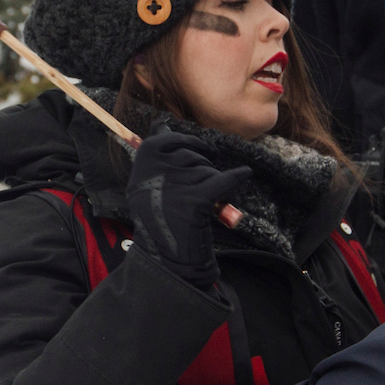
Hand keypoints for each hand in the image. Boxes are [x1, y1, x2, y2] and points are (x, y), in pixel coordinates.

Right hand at [126, 133, 250, 288]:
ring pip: (206, 170)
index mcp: (140, 166)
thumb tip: (160, 124)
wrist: (167, 260)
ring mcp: (175, 185)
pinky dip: (235, 178)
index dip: (189, 143)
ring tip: (200, 207)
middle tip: (196, 192)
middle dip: (201, 169)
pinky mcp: (195, 200)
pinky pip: (222, 181)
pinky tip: (244, 173)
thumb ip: (155, 157)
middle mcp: (154, 172)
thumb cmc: (159, 221)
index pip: (167, 139)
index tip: (202, 150)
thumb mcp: (145, 186)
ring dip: (210, 185)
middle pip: (192, 156)